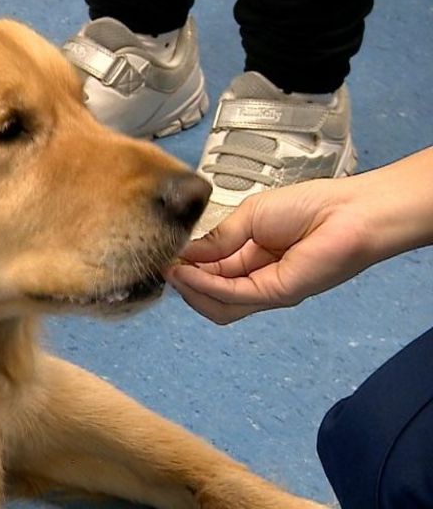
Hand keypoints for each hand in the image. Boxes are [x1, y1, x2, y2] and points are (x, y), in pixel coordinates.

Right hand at [164, 178, 374, 324]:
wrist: (349, 211)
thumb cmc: (308, 206)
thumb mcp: (250, 216)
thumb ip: (218, 238)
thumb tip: (185, 254)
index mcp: (250, 260)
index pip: (210, 274)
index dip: (185, 268)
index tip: (164, 256)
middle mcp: (256, 280)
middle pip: (209, 296)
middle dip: (184, 283)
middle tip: (163, 265)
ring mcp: (265, 291)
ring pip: (217, 305)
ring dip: (190, 290)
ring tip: (171, 270)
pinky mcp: (275, 294)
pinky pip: (231, 296)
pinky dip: (204, 286)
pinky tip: (186, 272)